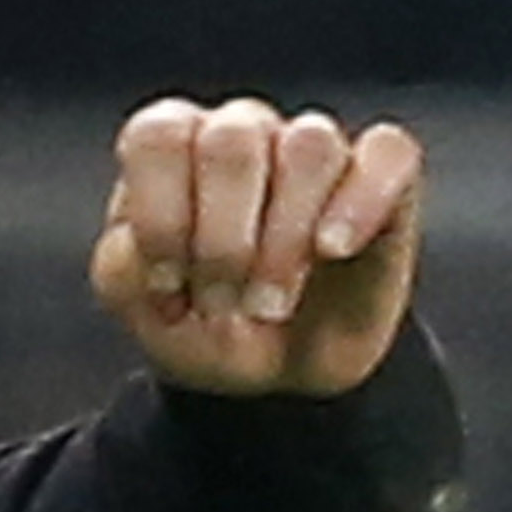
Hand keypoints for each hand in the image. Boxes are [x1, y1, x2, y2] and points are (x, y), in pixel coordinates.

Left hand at [93, 101, 423, 397]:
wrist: (273, 379)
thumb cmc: (202, 323)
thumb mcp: (138, 307)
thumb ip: (123, 265)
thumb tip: (153, 244)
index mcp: (175, 146)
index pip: (159, 135)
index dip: (161, 215)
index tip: (169, 286)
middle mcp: (243, 132)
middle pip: (231, 141)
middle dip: (222, 242)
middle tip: (222, 304)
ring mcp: (314, 149)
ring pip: (308, 146)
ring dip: (284, 239)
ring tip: (270, 305)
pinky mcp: (383, 178)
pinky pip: (388, 154)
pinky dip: (360, 202)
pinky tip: (332, 251)